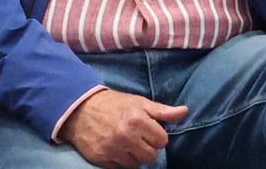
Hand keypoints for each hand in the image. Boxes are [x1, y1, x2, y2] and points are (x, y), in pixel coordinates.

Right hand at [59, 89, 188, 167]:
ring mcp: (113, 149)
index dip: (156, 136)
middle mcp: (125, 136)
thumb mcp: (139, 102)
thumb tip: (185, 112)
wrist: (79, 109)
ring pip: (137, 164)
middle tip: (137, 139)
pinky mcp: (101, 159)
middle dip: (147, 148)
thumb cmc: (114, 105)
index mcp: (137, 120)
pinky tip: (115, 149)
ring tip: (126, 143)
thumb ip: (162, 110)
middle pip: (151, 156)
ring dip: (134, 156)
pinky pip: (120, 168)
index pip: (162, 141)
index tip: (147, 130)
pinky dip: (120, 160)